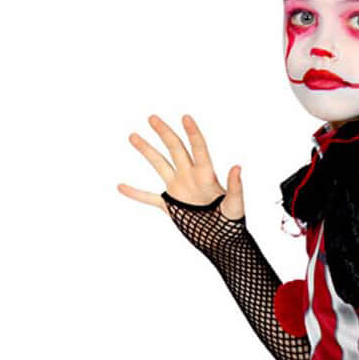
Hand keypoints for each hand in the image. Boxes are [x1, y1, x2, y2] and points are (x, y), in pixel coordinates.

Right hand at [118, 113, 246, 219]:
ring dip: (146, 151)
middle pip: (175, 149)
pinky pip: (149, 198)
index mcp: (206, 175)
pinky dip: (135, 194)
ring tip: (133, 135)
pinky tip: (121, 187)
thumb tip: (237, 166)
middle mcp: (190, 177)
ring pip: (159, 164)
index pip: (199, 148)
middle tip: (152, 117)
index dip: (193, 133)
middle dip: (164, 133)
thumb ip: (236, 187)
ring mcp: (178, 190)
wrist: (221, 242)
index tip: (185, 117)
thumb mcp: (235, 205)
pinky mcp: (170, 206)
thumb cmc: (232, 224)